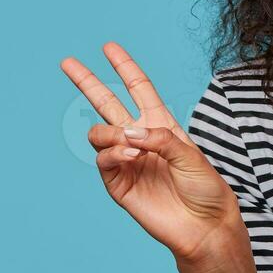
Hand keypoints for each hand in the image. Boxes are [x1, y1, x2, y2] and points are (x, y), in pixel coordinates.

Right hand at [61, 41, 241, 268]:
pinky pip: (103, 161)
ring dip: (110, 134)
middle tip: (66, 62)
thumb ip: (160, 138)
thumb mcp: (192, 155)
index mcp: (161, 126)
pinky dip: (114, 154)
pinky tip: (131, 157)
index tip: (109, 47)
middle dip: (87, 82)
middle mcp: (140, 140)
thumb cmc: (205, 189)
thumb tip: (128, 132)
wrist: (204, 226)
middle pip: (106, 104)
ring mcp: (127, 162)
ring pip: (98, 134)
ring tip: (131, 147)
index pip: (138, 89)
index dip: (125, 67)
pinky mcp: (118, 185)